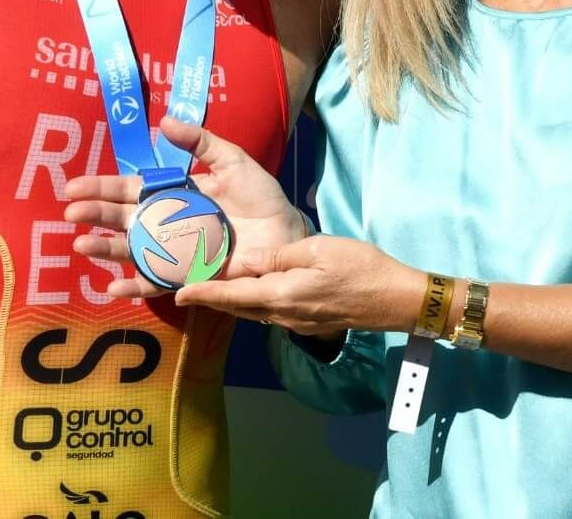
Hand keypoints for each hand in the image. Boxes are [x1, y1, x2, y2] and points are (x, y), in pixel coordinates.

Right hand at [64, 117, 310, 299]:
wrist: (287, 234)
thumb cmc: (261, 198)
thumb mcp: (233, 161)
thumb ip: (200, 142)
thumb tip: (163, 121)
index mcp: (175, 194)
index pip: (131, 190)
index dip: (103, 188)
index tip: (74, 188)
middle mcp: (168, 223)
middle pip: (124, 219)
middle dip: (96, 216)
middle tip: (71, 214)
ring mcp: (175, 251)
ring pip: (132, 250)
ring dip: (106, 249)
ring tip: (82, 245)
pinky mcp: (189, 276)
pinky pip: (157, 283)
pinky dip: (135, 287)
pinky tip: (113, 288)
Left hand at [175, 236, 421, 338]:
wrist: (394, 298)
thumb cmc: (359, 267)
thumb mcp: (317, 250)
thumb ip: (278, 256)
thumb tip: (245, 260)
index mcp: (280, 295)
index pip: (231, 296)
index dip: (203, 294)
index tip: (177, 293)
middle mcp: (282, 314)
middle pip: (237, 308)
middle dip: (210, 300)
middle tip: (184, 289)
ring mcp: (295, 321)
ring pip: (252, 312)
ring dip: (229, 303)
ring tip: (208, 289)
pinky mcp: (307, 321)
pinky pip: (268, 312)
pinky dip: (250, 303)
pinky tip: (248, 292)